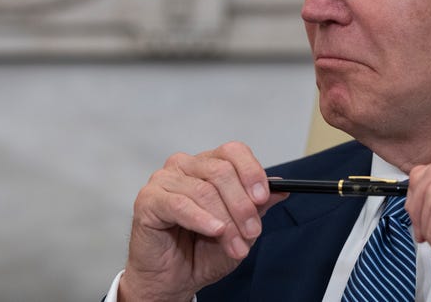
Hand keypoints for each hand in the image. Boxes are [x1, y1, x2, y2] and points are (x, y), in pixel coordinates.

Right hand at [118, 141, 286, 301]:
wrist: (174, 279)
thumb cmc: (201, 251)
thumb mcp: (240, 229)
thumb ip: (257, 206)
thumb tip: (281, 188)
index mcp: (209, 165)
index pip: (233, 152)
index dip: (251, 172)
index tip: (264, 197)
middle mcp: (186, 166)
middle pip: (221, 171)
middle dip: (242, 205)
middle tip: (253, 231)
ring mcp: (165, 180)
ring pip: (204, 191)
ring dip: (225, 222)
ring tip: (235, 246)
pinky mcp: (148, 199)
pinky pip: (179, 204)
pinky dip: (201, 219)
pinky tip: (214, 231)